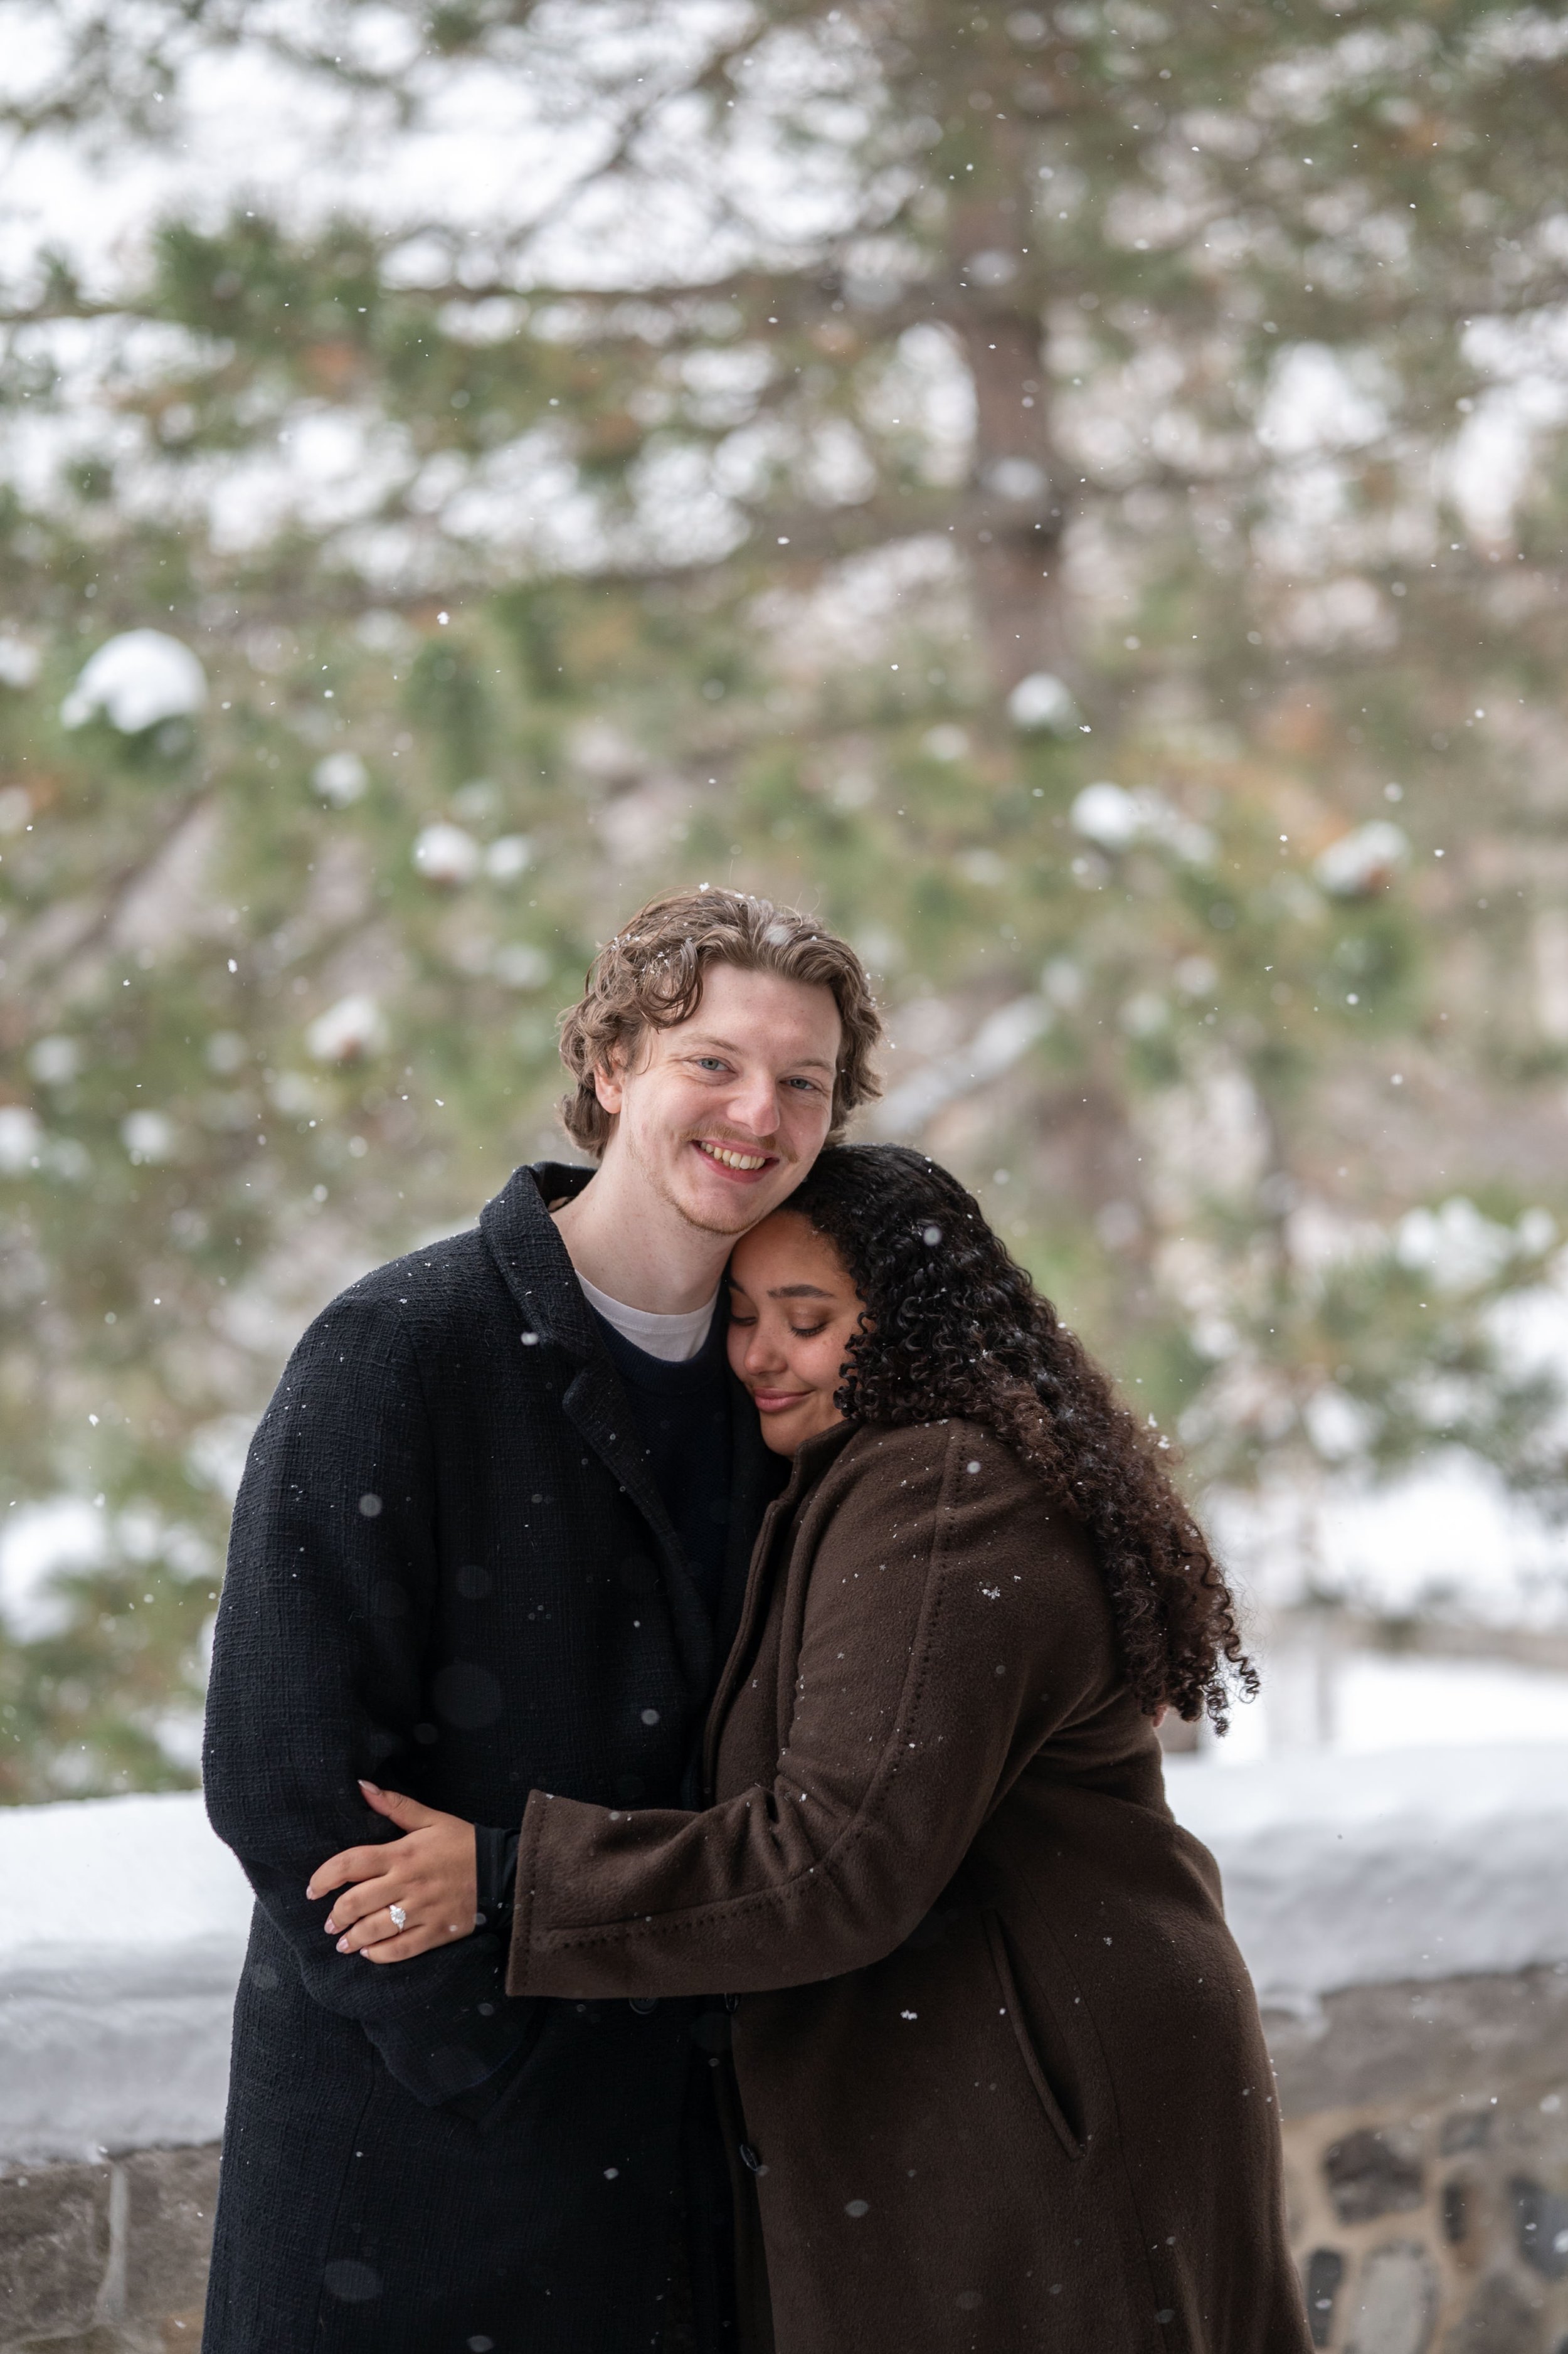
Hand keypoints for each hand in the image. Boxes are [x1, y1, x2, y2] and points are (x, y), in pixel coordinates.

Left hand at [307, 1782, 478, 1963]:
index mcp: (403, 1853)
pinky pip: (400, 1950)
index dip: (325, 1877)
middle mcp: (408, 1883)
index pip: (351, 1863)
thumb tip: (362, 1787)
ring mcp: (421, 1910)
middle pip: (356, 1902)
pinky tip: (369, 1953)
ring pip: (374, 1930)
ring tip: (342, 1941)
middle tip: (329, 1921)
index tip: (313, 1889)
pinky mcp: (435, 1932)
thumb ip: (395, 1806)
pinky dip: (379, 1955)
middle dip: (336, 1915)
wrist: (502, 1871)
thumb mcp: (431, 1819)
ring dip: (351, 1938)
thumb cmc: (463, 1842)